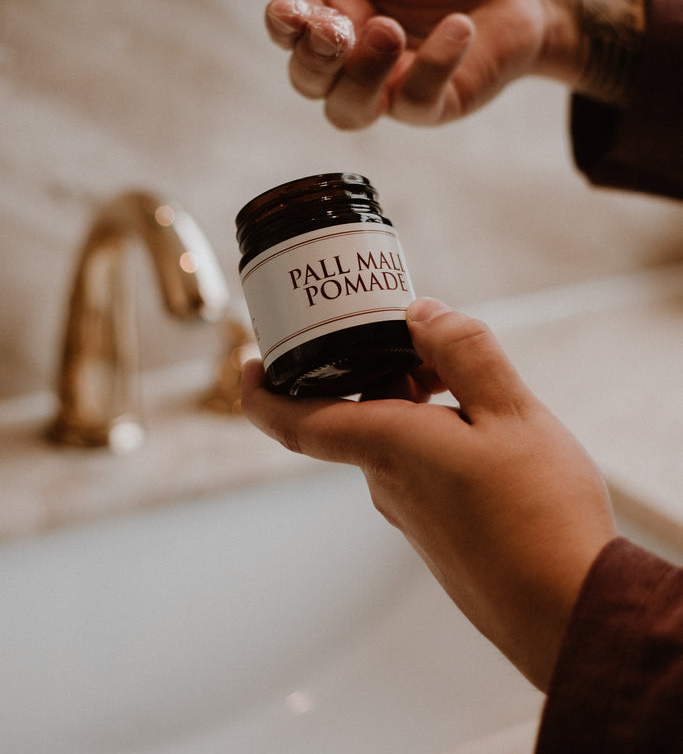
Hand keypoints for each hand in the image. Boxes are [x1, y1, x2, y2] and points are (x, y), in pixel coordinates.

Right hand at [240, 0, 644, 126]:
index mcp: (331, 3)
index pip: (286, 27)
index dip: (284, 25)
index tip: (296, 11)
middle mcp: (352, 50)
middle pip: (306, 79)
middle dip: (314, 58)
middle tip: (339, 30)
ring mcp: (389, 83)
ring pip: (345, 110)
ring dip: (360, 76)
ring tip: (389, 32)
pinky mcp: (430, 103)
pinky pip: (414, 102)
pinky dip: (434, 65)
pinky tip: (459, 26)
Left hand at [241, 296, 616, 690]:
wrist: (572, 614)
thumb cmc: (541, 515)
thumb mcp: (513, 413)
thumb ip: (463, 353)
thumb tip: (419, 313)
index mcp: (389, 448)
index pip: (296, 421)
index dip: (262, 393)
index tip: (248, 364)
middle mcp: (388, 486)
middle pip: (362, 413)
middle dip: (386, 370)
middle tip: (430, 340)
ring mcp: (414, 518)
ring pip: (397, 440)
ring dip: (421, 402)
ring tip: (478, 385)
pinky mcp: (441, 538)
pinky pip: (422, 470)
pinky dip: (439, 437)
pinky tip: (492, 439)